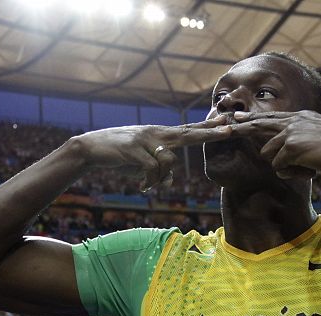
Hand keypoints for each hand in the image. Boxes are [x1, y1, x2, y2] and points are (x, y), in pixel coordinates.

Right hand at [71, 116, 232, 190]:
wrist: (90, 148)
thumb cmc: (120, 157)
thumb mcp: (142, 165)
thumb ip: (159, 171)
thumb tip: (170, 183)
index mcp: (159, 134)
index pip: (187, 129)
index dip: (206, 127)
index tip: (225, 122)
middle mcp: (155, 133)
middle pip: (187, 133)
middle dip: (209, 133)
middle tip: (229, 130)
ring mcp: (144, 139)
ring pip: (168, 161)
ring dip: (159, 179)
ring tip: (147, 186)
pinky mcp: (133, 148)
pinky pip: (152, 169)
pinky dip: (150, 182)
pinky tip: (142, 187)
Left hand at [228, 111, 320, 178]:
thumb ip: (304, 143)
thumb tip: (288, 158)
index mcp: (301, 117)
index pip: (270, 117)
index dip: (251, 119)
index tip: (235, 118)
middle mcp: (293, 121)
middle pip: (258, 125)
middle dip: (240, 128)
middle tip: (222, 127)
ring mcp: (291, 133)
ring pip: (269, 154)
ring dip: (285, 166)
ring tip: (309, 166)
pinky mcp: (292, 147)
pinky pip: (279, 167)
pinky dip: (293, 173)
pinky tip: (310, 170)